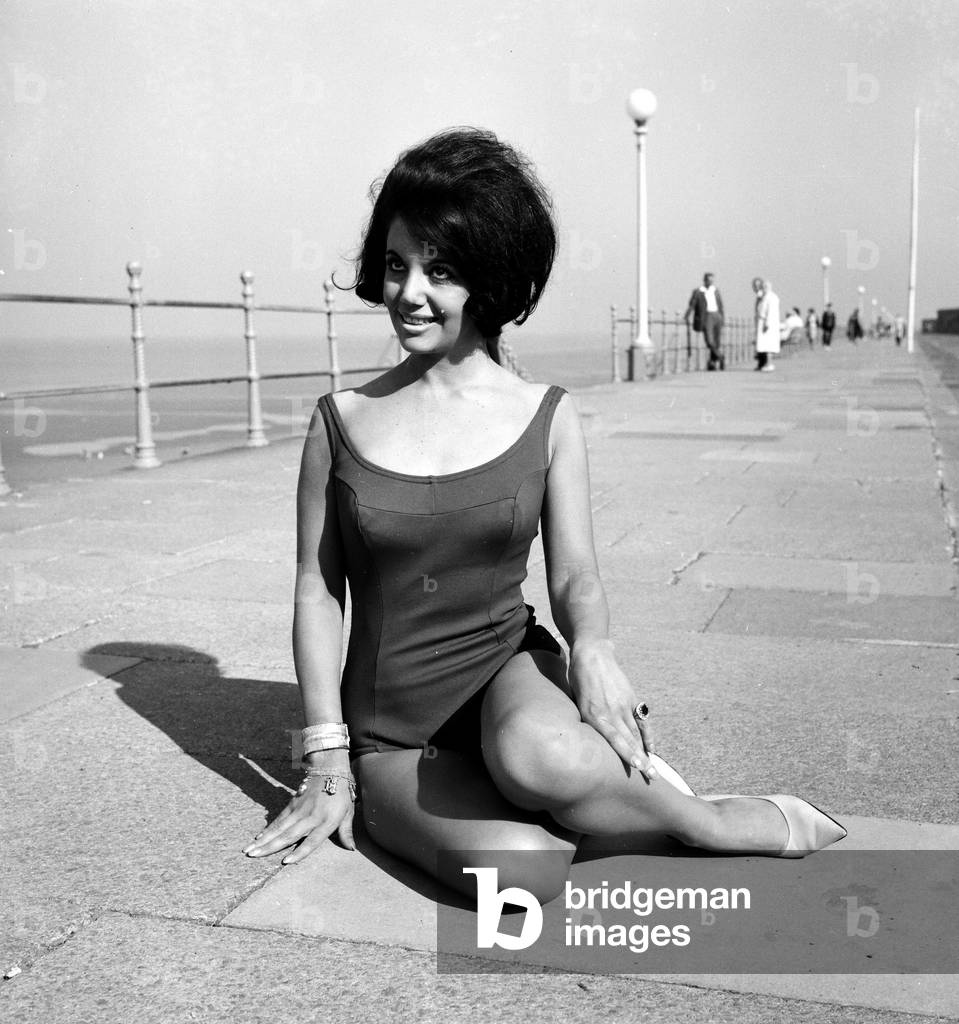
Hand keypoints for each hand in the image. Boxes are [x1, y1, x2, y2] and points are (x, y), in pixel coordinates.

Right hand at [243, 776, 355, 864]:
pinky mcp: (292, 803)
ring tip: (249, 849)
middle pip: (289, 835)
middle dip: (270, 847)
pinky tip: (258, 837)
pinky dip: (268, 828)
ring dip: (264, 839)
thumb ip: (346, 832)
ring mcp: (299, 809)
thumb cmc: (341, 793)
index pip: (312, 841)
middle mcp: (311, 817)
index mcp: (326, 821)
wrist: (329, 768)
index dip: (300, 852)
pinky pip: (279, 818)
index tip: (286, 862)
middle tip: (253, 856)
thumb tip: (350, 849)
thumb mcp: (348, 812)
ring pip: (280, 827)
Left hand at [568, 639, 657, 781]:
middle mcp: (610, 712)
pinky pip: (641, 720)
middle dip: (641, 760)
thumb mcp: (576, 702)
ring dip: (645, 752)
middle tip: (651, 777)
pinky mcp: (630, 698)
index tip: (637, 766)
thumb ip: (586, 721)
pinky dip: (648, 735)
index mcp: (593, 715)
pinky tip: (652, 748)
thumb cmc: (578, 681)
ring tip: (653, 769)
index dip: (626, 753)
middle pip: (629, 740)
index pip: (613, 738)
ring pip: (636, 733)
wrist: (591, 655)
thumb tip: (590, 741)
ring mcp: (623, 705)